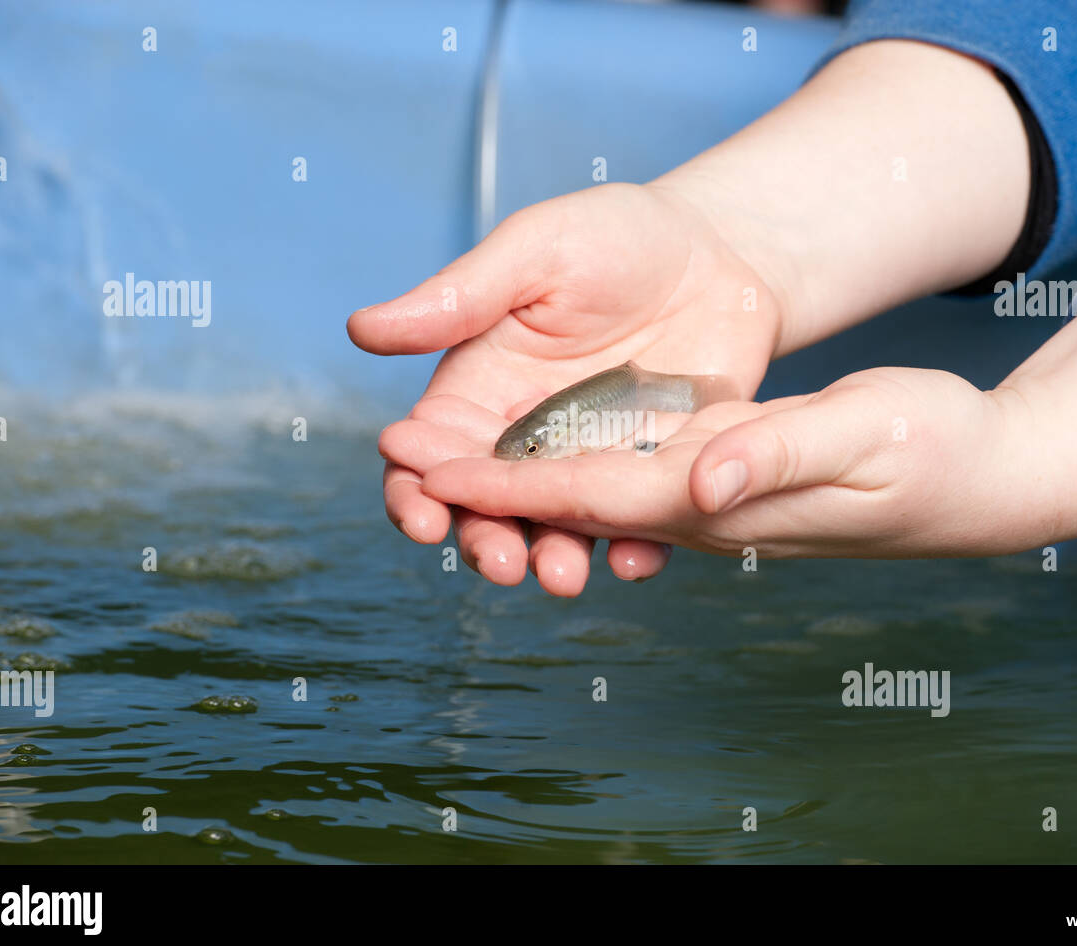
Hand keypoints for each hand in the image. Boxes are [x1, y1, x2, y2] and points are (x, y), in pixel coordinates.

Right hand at [348, 182, 782, 593]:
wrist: (716, 250)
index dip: (416, 490)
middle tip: (503, 561)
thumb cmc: (613, 235)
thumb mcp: (534, 251)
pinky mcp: (653, 474)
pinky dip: (635, 548)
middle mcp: (528, 438)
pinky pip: (640, 522)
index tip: (423, 515)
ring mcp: (592, 462)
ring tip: (563, 577)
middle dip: (486, 539)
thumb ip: (458, 298)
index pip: (430, 454)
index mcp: (479, 388)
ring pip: (559, 527)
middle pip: (489, 506)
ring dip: (554, 559)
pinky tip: (634, 560)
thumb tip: (361, 330)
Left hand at [416, 297, 1076, 566]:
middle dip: (489, 498)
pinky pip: (631, 477)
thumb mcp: (862, 435)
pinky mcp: (723, 476)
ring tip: (441, 467)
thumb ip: (778, 453)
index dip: (506, 488)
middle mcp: (701, 507)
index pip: (590, 498)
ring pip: (592, 495)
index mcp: (719, 499)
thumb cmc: (926, 452)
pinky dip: (572, 469)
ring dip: (518, 488)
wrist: (967, 474)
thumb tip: (699, 481)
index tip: (430, 474)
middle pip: (573, 506)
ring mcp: (710, 496)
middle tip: (401, 472)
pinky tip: (535, 453)